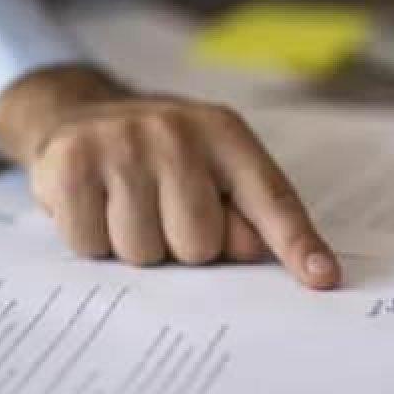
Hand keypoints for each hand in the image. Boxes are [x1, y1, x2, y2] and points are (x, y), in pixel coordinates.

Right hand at [0, 66, 340, 288]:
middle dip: (180, 248)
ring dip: (132, 247)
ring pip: (142, 253)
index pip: (271, 199)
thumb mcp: (211, 171)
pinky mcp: (71, 161)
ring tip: (124, 207)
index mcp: (226, 136)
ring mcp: (122, 142)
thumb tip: (265, 259)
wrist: (77, 115)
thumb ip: (246, 216)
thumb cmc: (159, 160)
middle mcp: (177, 131)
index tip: (322, 279)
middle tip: (162, 214)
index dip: (297, 244)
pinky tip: (92, 206)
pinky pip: (91, 245)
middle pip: (199, 246)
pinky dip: (90, 240)